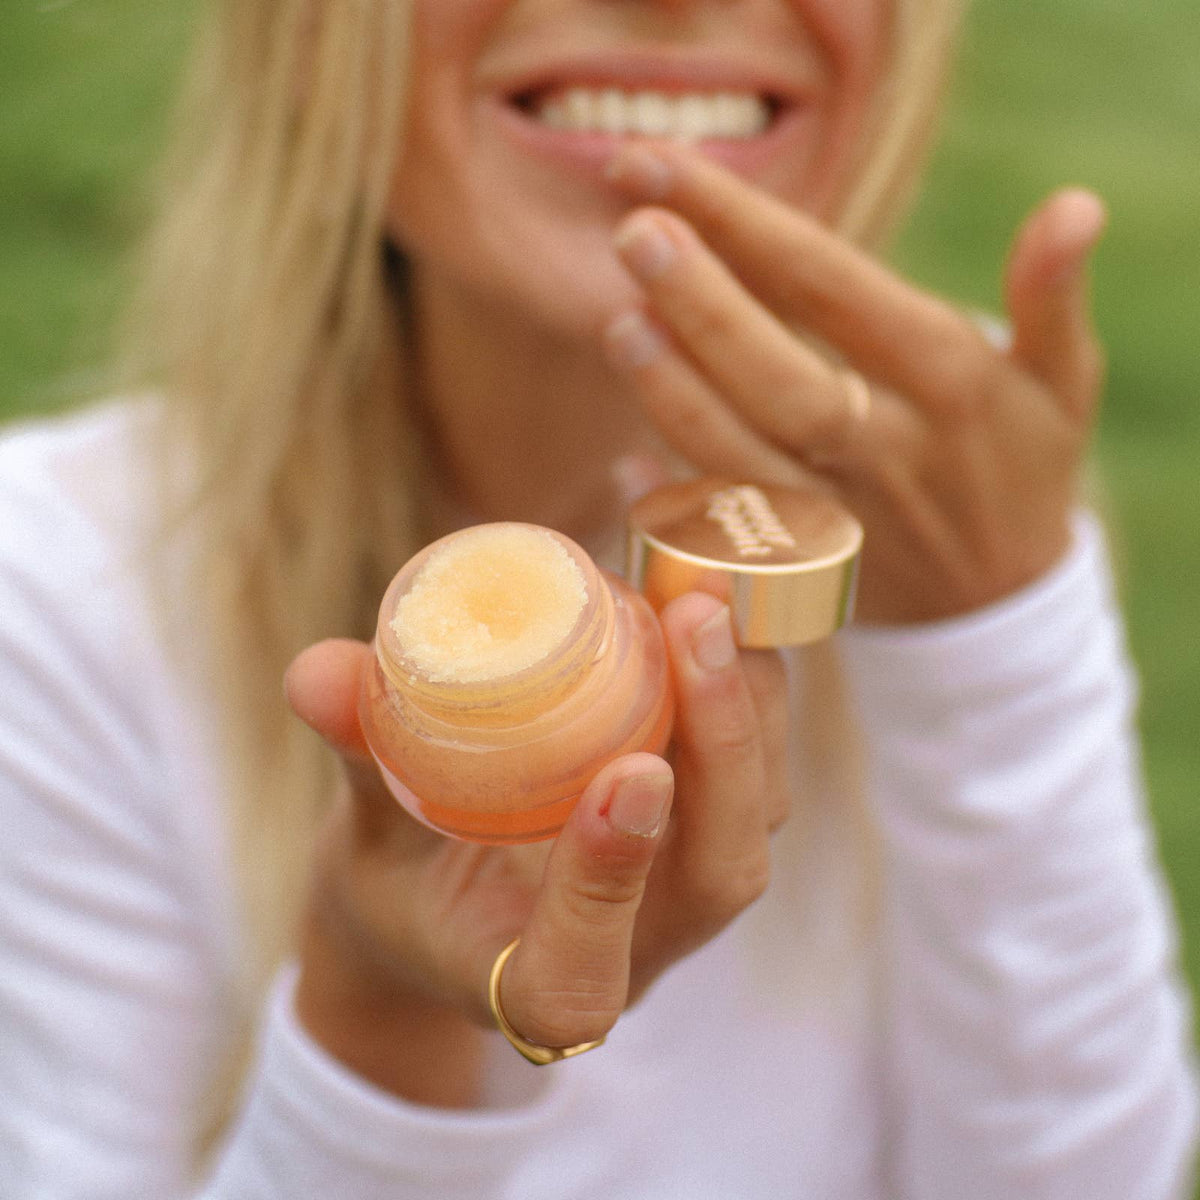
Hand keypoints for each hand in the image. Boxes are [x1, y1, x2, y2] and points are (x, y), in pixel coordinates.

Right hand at [284, 592, 787, 1105]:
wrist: (454, 902)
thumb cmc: (402, 883)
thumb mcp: (362, 836)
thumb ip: (357, 759)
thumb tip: (314, 670)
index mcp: (528, 987)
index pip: (578, 980)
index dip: (606, 886)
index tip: (619, 774)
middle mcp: (631, 951)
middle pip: (716, 877)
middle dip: (720, 748)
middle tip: (691, 623)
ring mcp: (679, 899)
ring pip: (751, 818)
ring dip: (748, 705)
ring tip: (710, 596)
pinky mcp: (703, 839)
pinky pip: (753, 773)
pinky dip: (749, 689)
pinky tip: (718, 604)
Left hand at [602, 145, 1106, 623]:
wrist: (996, 603)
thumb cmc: (1018, 465)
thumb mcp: (1060, 380)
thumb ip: (1053, 294)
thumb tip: (1076, 204)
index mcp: (945, 378)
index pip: (828, 285)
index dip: (742, 224)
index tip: (660, 171)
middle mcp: (887, 447)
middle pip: (780, 377)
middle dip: (702, 305)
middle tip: (632, 233)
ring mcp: (841, 517)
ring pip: (745, 463)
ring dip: (677, 398)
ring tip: (621, 325)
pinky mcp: (805, 574)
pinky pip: (730, 547)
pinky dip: (676, 512)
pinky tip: (626, 468)